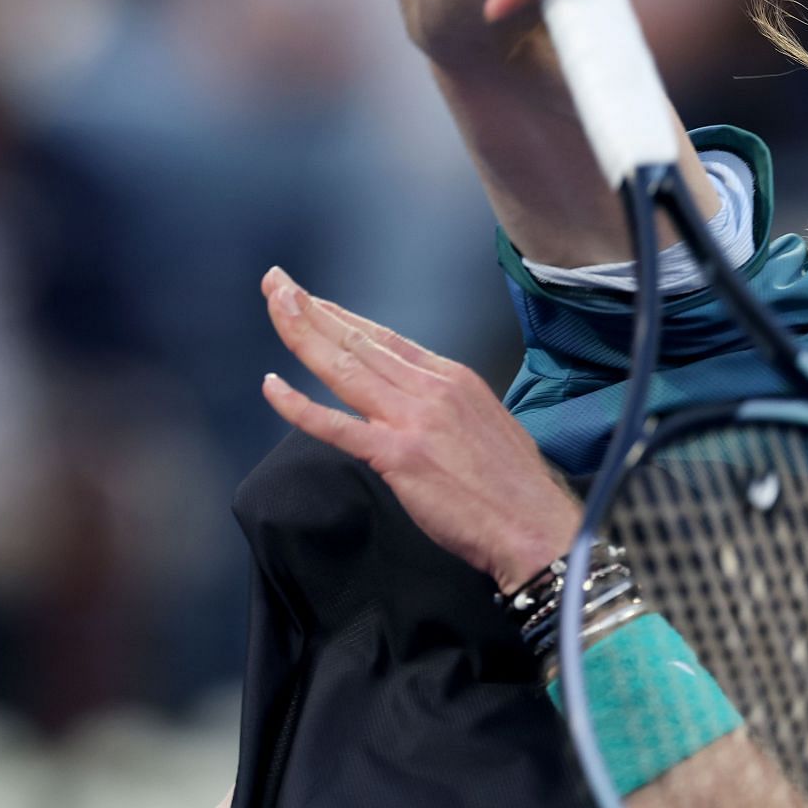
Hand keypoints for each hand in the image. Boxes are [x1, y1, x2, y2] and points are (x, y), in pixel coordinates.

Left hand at [257, 266, 573, 588]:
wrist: (535, 525)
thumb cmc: (515, 487)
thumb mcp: (486, 424)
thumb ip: (446, 408)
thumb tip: (419, 407)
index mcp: (453, 379)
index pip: (387, 337)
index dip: (345, 315)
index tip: (314, 298)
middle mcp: (431, 389)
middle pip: (359, 341)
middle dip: (312, 308)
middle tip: (277, 282)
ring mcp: (413, 419)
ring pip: (345, 367)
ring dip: (302, 333)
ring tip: (275, 305)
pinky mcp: (398, 456)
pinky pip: (336, 426)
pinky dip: (299, 404)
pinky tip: (273, 386)